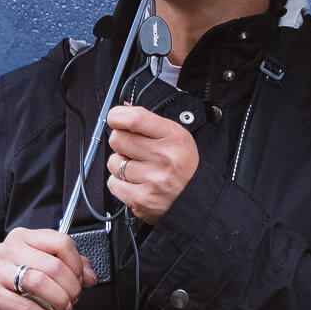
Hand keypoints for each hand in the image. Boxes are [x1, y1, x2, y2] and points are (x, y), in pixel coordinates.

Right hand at [0, 227, 96, 309]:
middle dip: (71, 287)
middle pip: (53, 266)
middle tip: (74, 298)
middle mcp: (8, 249)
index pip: (60, 241)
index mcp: (23, 237)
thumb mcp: (43, 270)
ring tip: (65, 309)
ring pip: (39, 283)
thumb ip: (69, 267)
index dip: (77, 264)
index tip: (81, 279)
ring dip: (60, 300)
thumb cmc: (16, 285)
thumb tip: (90, 276)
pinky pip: (26, 307)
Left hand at [106, 104, 198, 224]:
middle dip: (121, 143)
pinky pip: (113, 183)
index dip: (117, 117)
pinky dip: (120, 183)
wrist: (198, 199)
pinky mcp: (141, 199)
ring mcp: (152, 180)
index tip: (116, 119)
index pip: (134, 118)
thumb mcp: (176, 137)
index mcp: (174, 137)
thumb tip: (123, 109)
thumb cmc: (184, 166)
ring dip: (121, 165)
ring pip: (113, 162)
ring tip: (139, 169)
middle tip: (134, 150)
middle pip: (117, 139)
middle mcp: (164, 157)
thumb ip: (148, 122)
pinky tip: (136, 183)